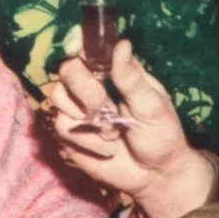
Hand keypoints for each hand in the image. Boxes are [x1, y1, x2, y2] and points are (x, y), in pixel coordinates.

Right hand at [50, 39, 213, 217]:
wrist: (156, 175)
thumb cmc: (161, 134)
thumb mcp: (152, 105)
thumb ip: (132, 77)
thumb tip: (122, 44)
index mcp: (113, 71)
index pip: (87, 47)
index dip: (77, 42)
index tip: (77, 47)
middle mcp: (90, 85)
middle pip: (66, 70)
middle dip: (86, 91)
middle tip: (109, 108)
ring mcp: (77, 110)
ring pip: (58, 98)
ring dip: (88, 119)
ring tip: (114, 133)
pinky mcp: (70, 135)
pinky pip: (62, 128)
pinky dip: (88, 141)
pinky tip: (108, 148)